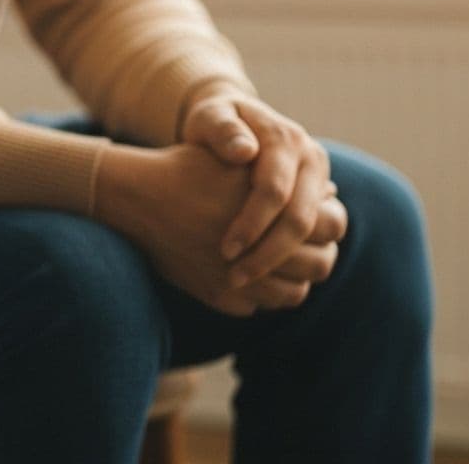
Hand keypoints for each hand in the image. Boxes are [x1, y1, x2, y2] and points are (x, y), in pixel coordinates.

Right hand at [96, 143, 343, 316]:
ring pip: (294, 294)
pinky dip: (261, 294)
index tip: (322, 218)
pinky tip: (250, 276)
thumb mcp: (237, 162)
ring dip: (295, 280)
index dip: (330, 222)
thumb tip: (332, 194)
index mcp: (273, 208)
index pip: (331, 225)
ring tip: (285, 264)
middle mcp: (262, 248)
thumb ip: (285, 180)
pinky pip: (257, 307)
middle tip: (311, 246)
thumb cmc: (189, 169)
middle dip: (320, 255)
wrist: (136, 197)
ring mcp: (240, 279)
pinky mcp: (219, 297)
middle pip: (320, 265)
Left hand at [180, 82, 346, 286]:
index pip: (275, 191)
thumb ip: (222, 130)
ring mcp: (320, 182)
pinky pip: (320, 239)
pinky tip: (262, 277)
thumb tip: (246, 152)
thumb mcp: (210, 118)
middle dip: (269, 253)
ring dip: (288, 264)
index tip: (225, 250)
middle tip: (234, 277)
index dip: (251, 224)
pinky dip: (294, 261)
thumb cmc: (213, 121)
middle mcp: (312, 160)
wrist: (234, 118)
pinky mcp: (319, 200)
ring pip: (322, 235)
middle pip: (303, 219)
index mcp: (286, 140)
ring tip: (247, 280)